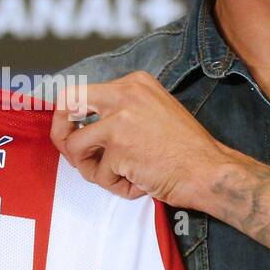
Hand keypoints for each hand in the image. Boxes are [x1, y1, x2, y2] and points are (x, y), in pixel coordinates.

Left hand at [49, 71, 233, 206]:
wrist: (209, 171)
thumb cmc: (185, 149)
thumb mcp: (153, 111)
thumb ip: (120, 112)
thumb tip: (80, 126)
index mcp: (134, 83)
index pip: (83, 92)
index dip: (74, 118)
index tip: (75, 133)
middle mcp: (124, 94)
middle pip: (66, 102)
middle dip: (60, 131)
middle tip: (72, 152)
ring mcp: (119, 120)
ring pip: (74, 146)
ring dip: (91, 169)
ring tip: (118, 177)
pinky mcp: (118, 149)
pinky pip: (98, 174)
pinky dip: (116, 186)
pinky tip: (139, 184)